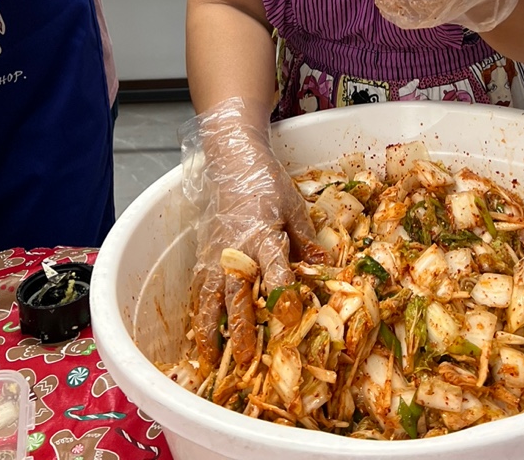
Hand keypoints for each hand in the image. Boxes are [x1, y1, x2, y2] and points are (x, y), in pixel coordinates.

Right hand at [179, 98, 324, 378]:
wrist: (233, 162)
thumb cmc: (267, 183)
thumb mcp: (295, 206)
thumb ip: (306, 239)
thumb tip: (325, 266)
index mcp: (264, 235)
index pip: (275, 270)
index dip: (282, 294)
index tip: (289, 318)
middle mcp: (237, 250)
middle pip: (238, 294)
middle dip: (242, 328)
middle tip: (248, 359)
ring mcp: (216, 254)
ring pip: (210, 298)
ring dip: (212, 330)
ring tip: (212, 360)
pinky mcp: (203, 255)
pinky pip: (198, 290)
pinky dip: (198, 315)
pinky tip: (199, 335)